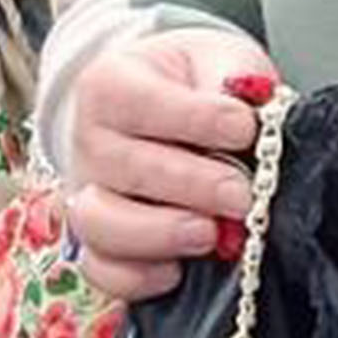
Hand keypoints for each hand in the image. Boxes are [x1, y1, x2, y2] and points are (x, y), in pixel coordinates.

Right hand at [69, 27, 278, 301]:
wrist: (175, 105)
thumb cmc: (198, 83)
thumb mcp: (218, 59)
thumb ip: (234, 78)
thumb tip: (250, 112)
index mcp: (109, 84)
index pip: (142, 103)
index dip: (197, 119)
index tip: (244, 127)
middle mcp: (88, 140)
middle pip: (127, 169)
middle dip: (193, 186)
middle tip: (242, 195)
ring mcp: (86, 194)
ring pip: (100, 223)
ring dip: (160, 233)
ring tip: (211, 234)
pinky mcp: (95, 243)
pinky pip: (101, 271)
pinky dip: (137, 277)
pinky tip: (179, 269)